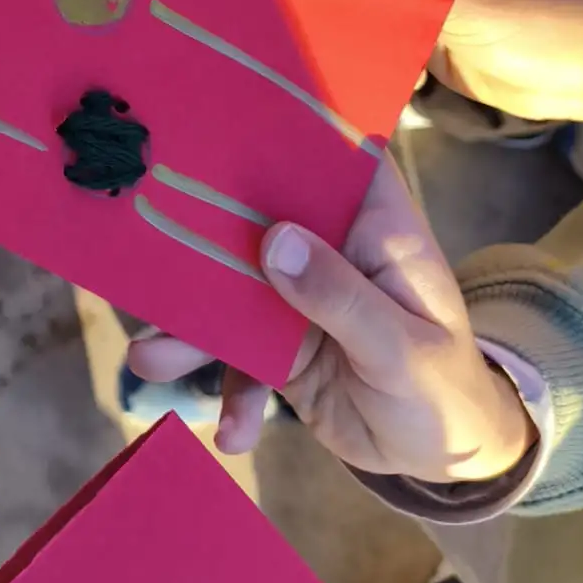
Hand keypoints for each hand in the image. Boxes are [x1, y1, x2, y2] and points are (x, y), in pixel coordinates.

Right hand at [130, 157, 535, 481]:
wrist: (439, 461)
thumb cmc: (445, 391)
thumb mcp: (403, 349)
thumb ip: (340, 296)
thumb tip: (273, 239)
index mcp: (372, 225)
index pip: (328, 151)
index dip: (276, 126)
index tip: (210, 122)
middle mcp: (326, 245)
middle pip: (252, 216)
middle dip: (195, 233)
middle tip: (137, 242)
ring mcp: (293, 293)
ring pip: (227, 289)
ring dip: (190, 328)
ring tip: (149, 362)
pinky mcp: (272, 343)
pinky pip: (233, 355)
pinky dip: (229, 394)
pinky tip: (234, 434)